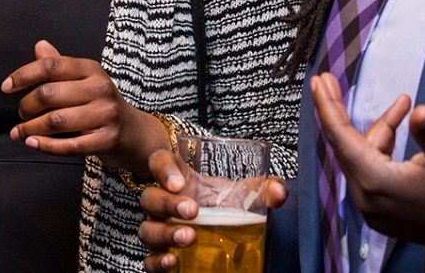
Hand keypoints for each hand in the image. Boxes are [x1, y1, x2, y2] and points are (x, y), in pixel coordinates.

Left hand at [2, 40, 167, 173]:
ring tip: (19, 132)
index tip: (6, 86)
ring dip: (30, 129)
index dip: (24, 75)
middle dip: (26, 106)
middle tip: (21, 114)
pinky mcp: (106, 139)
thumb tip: (39, 46)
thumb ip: (60, 66)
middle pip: (49, 94)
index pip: (51, 66)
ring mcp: (105, 114)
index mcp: (91, 69)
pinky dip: (45, 145)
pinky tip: (32, 143)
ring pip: (56, 121)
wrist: (135, 133)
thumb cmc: (101, 104)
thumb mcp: (85, 80)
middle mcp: (100, 88)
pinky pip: (68, 145)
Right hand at [138, 149, 287, 270]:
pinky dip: (156, 262)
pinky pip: (148, 259)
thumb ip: (262, 189)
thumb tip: (278, 191)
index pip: (159, 163)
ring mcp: (157, 227)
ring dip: (164, 234)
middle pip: (149, 196)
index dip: (164, 169)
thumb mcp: (241, 192)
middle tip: (192, 210)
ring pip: (146, 229)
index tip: (180, 181)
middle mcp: (161, 201)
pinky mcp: (159, 253)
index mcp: (178, 179)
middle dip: (168, 203)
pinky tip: (173, 262)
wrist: (216, 229)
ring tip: (189, 237)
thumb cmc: (222, 203)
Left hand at [310, 72, 424, 244]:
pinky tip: (401, 126)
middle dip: (339, 111)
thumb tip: (420, 112)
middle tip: (327, 80)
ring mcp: (372, 208)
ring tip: (404, 105)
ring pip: (362, 156)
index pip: (339, 137)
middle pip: (345, 145)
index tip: (317, 81)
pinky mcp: (380, 211)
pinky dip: (382, 147)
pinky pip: (371, 169)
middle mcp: (366, 198)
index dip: (327, 106)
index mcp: (376, 182)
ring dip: (379, 129)